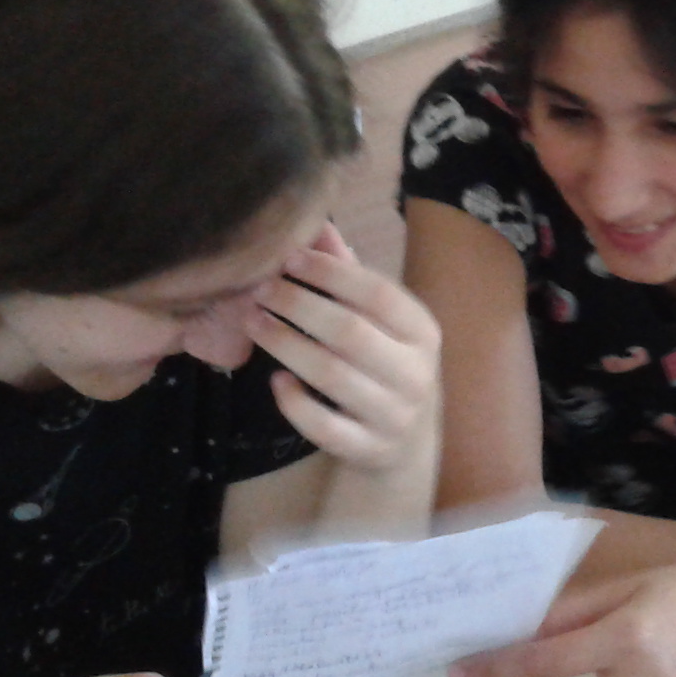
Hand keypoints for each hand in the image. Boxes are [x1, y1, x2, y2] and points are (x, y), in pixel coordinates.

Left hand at [250, 223, 441, 479]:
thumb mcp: (382, 323)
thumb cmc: (387, 366)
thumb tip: (318, 225)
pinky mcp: (369, 450)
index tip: (289, 257)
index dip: (331, 273)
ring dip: (285, 345)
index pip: (377, 294)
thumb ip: (350, 277)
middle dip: (298, 305)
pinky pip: (325, 427)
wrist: (407, 445)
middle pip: (349, 332)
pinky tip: (276, 380)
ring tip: (252, 321)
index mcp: (423, 332)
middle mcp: (416, 374)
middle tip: (259, 289)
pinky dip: (295, 403)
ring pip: (332, 376)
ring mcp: (394, 416)